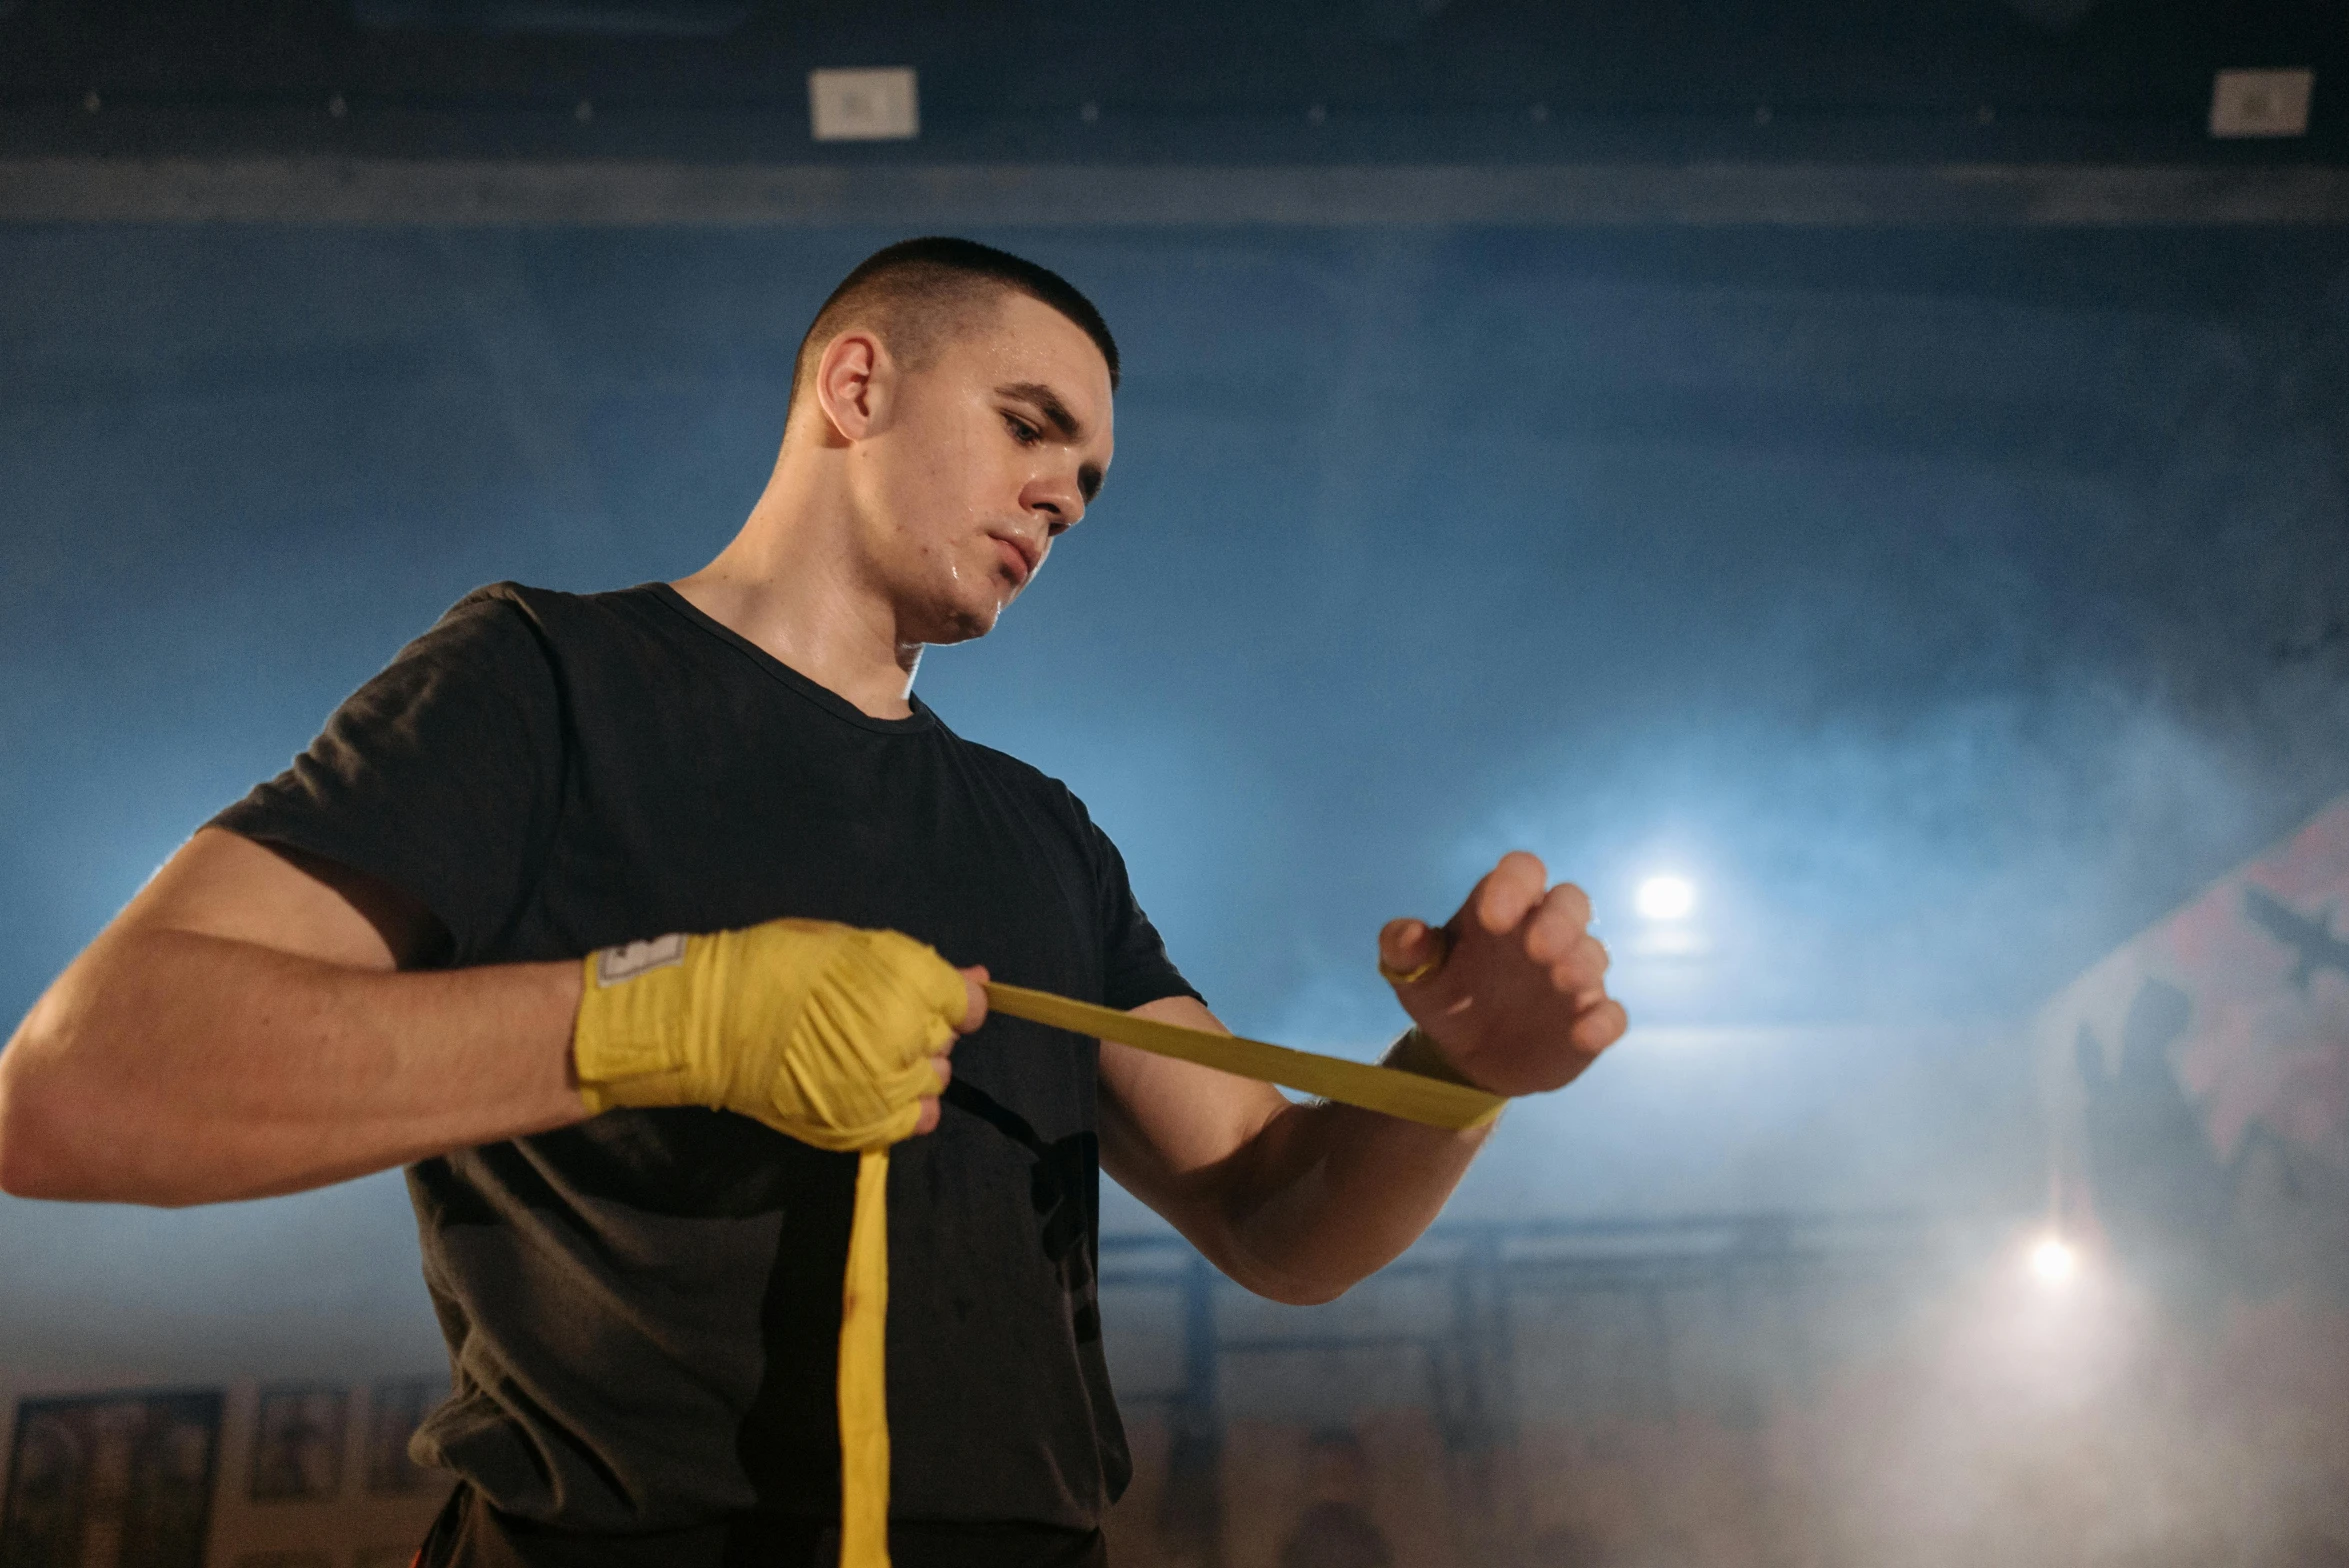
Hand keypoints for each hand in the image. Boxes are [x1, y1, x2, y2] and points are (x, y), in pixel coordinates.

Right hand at [573, 920, 985, 1148]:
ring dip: (913, 1066)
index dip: (951, 999)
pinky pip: (916, 1121)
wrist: (717, 1022)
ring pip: (935, 1080)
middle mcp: (909, 1039)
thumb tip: (980, 979)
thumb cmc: (780, 964)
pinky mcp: (866, 1126)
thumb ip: (920, 966)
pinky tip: (877, 1088)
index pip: (968, 1004)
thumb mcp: (853, 945)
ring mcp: (888, 1088)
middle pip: (947, 1041)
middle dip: (924, 1028)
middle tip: (880, 1018)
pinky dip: (906, 1107)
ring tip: (869, 1053)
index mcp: (909, 987)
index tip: (923, 998)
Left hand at [1379, 851, 1625, 1096]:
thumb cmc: (1445, 998)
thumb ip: (1403, 950)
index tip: (1492, 919)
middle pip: (1571, 902)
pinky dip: (1604, 1020)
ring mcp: (1573, 974)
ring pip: (1594, 954)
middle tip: (1537, 947)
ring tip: (1560, 979)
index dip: (1513, 885)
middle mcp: (1546, 931)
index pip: (1522, 871)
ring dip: (1582, 963)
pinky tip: (1586, 1032)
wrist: (1466, 1058)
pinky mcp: (1589, 1018)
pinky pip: (1610, 1014)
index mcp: (1504, 906)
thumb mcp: (1413, 977)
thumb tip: (1407, 933)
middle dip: (1561, 919)